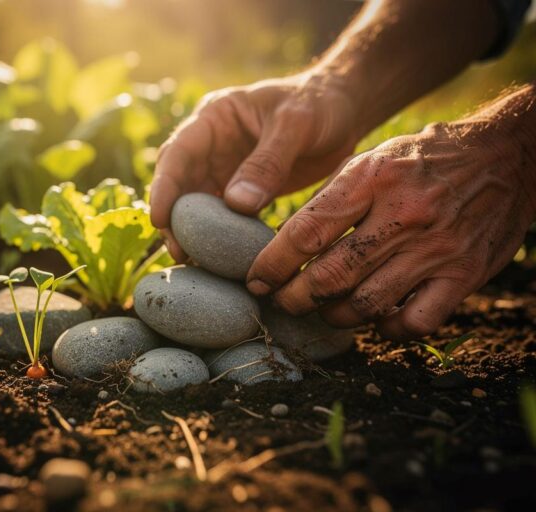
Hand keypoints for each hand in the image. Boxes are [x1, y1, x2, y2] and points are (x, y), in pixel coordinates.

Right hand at [150, 73, 360, 260]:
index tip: (160, 219)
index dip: (165, 187)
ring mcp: (225, 170)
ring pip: (198, 206)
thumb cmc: (319, 105)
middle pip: (180, 185)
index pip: (177, 153)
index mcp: (214, 118)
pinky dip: (220, 238)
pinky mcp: (242, 192)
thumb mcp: (295, 125)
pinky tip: (221, 261)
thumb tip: (237, 204)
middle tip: (178, 252)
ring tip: (195, 264)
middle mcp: (210, 147)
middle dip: (175, 219)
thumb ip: (268, 162)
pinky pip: (224, 217)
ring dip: (193, 233)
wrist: (343, 112)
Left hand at [247, 115, 535, 340]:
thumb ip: (331, 199)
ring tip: (320, 310)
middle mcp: (403, 214)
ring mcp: (437, 248)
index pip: (307, 231)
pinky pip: (415, 321)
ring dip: (333, 315)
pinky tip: (374, 320)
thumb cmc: (421, 159)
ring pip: (366, 303)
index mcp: (372, 178)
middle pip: (331, 275)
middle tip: (280, 302)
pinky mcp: (464, 274)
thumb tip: (283, 244)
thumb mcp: (371, 159)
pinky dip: (387, 329)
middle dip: (294, 297)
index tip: (256, 280)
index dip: (273, 263)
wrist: (506, 156)